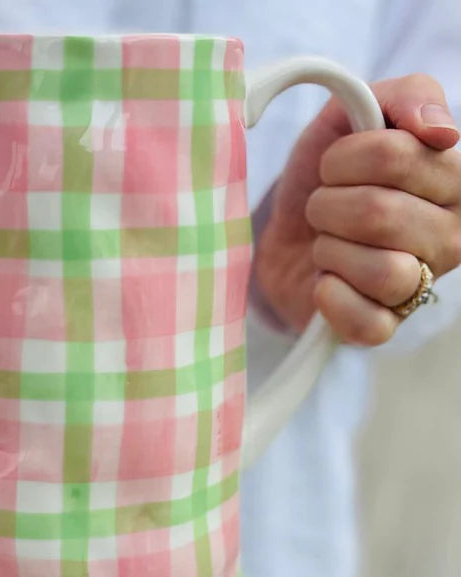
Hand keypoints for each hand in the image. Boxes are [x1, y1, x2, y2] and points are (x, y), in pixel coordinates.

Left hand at [253, 73, 460, 343]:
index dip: (344, 158)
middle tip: (323, 207)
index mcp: (454, 180)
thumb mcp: (354, 116)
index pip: (398, 155)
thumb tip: (441, 130)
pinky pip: (367, 323)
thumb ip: (403, 97)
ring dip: (330, 250)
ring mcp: (420, 286)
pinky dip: (332, 298)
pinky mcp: (383, 325)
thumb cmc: (327, 176)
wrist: (286, 232)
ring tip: (326, 244)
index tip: (334, 165)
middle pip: (379, 213)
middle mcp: (453, 236)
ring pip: (380, 270)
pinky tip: (325, 281)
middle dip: (328, 205)